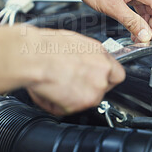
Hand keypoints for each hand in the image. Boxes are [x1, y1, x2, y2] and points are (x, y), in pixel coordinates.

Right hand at [0, 26, 124, 114]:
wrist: (34, 56)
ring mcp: (94, 90)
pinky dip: (58, 104)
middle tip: (71, 82)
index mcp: (101, 55)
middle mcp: (102, 73)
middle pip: (103, 88)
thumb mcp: (75, 43)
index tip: (96, 77)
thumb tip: (84, 61)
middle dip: (88, 88)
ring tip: (56, 84)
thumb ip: (87, 56)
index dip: (105, 78)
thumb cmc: (47, 45)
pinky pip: (69, 109)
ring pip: (87, 100)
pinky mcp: (80, 104)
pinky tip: (49, 91)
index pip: (117, 74)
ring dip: (73, 97)